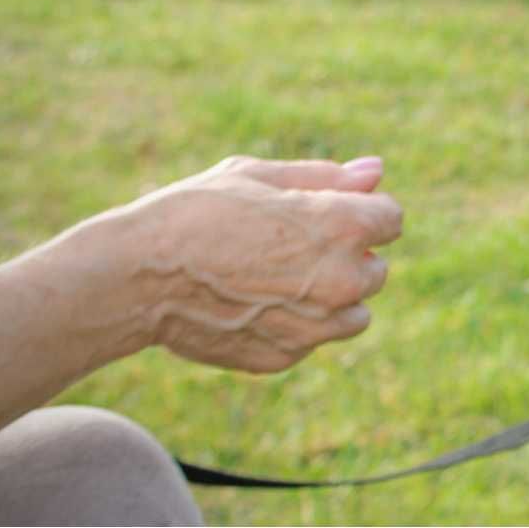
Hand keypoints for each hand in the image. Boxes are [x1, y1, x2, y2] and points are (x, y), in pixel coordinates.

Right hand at [123, 155, 401, 373]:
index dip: (362, 212)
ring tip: (275, 279)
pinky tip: (252, 306)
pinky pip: (313, 339)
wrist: (137, 276)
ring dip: (332, 298)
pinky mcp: (287, 356)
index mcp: (343, 225)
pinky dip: (296, 326)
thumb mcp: (260, 176)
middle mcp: (342, 279)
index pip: (391, 219)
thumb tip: (375, 171)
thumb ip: (326, 176)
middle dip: (348, 257)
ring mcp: (316, 325)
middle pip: (377, 269)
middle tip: (290, 246)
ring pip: (355, 312)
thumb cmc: (195, 211)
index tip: (328, 212)